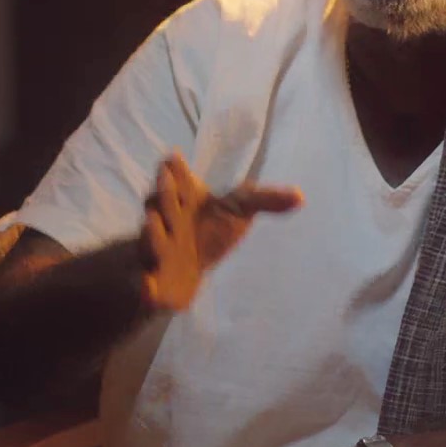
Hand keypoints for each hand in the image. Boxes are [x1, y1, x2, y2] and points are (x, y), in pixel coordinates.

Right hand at [139, 152, 300, 310]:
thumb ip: (265, 201)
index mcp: (184, 198)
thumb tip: (301, 197)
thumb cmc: (212, 230)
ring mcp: (156, 248)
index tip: (174, 159)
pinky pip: (143, 284)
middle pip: (159, 204)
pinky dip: (144, 287)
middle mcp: (166, 219)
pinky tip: (147, 287)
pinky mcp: (154, 279)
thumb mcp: (239, 211)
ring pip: (149, 239)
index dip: (175, 171)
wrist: (187, 268)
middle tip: (166, 183)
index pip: (175, 178)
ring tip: (155, 226)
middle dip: (162, 195)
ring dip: (151, 232)